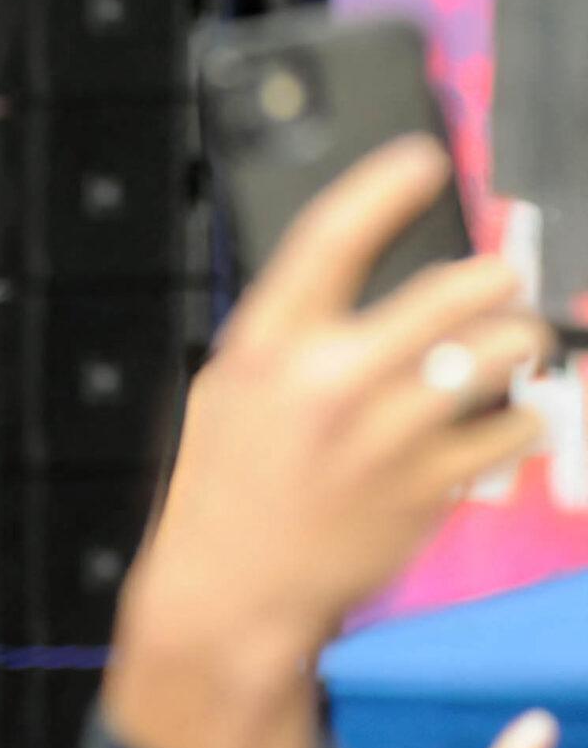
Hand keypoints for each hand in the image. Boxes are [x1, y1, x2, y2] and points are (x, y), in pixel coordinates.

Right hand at [132, 136, 547, 655]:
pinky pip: (516, 425)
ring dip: (516, 343)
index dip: (386, 185)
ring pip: (501, 351)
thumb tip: (365, 268)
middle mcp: (330, 379)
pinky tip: (497, 420)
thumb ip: (295, 328)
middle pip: (456, 288)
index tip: (426, 158)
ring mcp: (388, 433)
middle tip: (498, 281)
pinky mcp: (433, 484)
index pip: (334, 235)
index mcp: (268, 343)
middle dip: (493, 279)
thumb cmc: (229, 484)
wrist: (232, 589)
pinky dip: (520, 417)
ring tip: (506, 350)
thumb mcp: (232, 384)